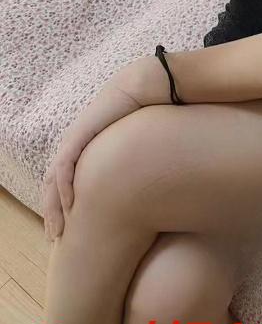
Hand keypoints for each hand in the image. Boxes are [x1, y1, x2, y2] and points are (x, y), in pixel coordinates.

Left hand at [42, 59, 152, 240]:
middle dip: (51, 212)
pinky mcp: (78, 136)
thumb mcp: (136, 145)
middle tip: (54, 236)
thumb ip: (133, 164)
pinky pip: (64, 168)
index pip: (65, 180)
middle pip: (52, 184)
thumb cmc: (147, 114)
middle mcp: (75, 144)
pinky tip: (70, 206)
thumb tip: (147, 185)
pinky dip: (64, 188)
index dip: (61, 204)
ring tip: (57, 230)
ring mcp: (74, 139)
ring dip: (53, 207)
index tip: (67, 228)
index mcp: (86, 146)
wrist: (144, 87)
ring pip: (53, 180)